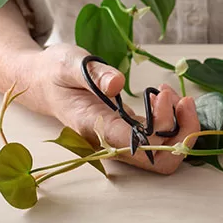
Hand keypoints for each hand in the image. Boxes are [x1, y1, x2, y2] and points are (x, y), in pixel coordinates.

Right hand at [16, 44, 199, 173]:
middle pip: (161, 160)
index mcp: (97, 128)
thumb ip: (94, 73)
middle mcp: (112, 141)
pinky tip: (165, 94)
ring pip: (165, 151)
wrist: (39, 81)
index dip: (163, 127)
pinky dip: (173, 119)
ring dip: (180, 125)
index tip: (162, 94)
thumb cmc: (53, 72)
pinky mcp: (127, 131)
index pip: (142, 146)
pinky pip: (159, 138)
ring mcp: (121, 139)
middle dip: (183, 133)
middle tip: (183, 99)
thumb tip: (118, 84)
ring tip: (170, 91)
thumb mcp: (69, 63)